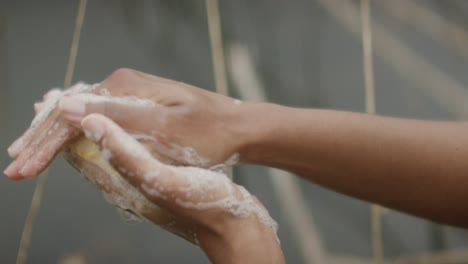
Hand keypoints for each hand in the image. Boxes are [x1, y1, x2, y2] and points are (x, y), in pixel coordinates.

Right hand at [5, 69, 250, 178]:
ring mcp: (130, 93)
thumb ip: (116, 118)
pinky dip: (75, 130)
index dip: (43, 143)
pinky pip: (97, 115)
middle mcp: (122, 85)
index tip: (22, 169)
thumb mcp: (163, 130)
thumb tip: (64, 107)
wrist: (237, 127)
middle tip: (16, 167)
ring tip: (27, 154)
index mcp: (124, 87)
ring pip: (81, 113)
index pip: (70, 115)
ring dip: (54, 136)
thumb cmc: (207, 134)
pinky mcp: (138, 105)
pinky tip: (60, 135)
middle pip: (70, 111)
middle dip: (42, 140)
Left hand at [75, 114, 283, 263]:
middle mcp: (125, 183)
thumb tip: (86, 122)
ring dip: (94, 125)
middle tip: (58, 100)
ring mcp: (143, 180)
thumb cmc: (203, 203)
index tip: (49, 102)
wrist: (234, 224)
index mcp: (119, 182)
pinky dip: (120, 130)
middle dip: (72, 125)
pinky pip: (130, 148)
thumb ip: (123, 152)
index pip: (77, 152)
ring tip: (85, 104)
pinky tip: (127, 119)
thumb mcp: (160, 177)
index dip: (60, 127)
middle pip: (87, 150)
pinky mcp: (160, 175)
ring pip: (107, 148)